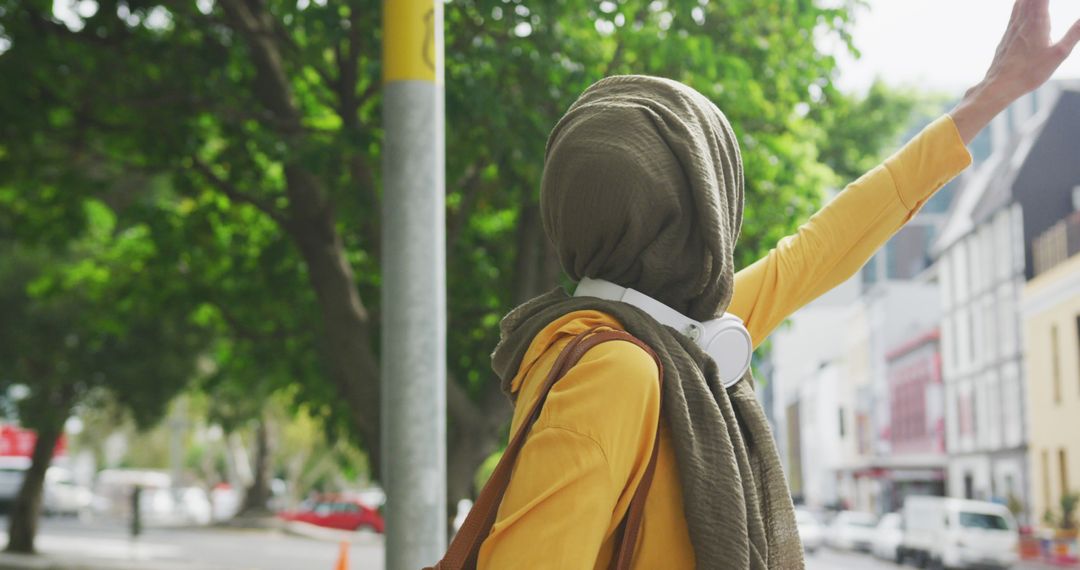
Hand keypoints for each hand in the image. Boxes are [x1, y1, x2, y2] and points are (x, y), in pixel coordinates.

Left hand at [950, 0, 1079, 143]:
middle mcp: (1022, 21)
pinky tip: (1023, 5)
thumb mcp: (1059, 54)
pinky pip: (1014, 13)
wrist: (1000, 85)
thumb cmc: (1029, 72)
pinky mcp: (1006, 36)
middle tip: (1045, 1)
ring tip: (1038, 1)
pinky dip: (1021, 4)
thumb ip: (1074, 34)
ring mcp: (1012, 28)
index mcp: (1037, 22)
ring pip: (1020, 2)